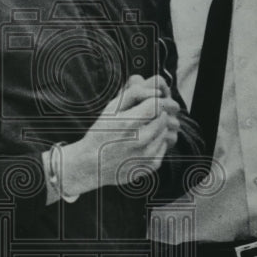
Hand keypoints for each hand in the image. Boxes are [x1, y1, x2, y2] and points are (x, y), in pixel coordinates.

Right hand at [60, 75, 179, 195]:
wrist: (91, 165)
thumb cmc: (101, 133)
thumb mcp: (110, 109)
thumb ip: (134, 94)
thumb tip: (157, 91)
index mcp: (128, 122)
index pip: (157, 104)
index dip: (157, 100)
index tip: (151, 101)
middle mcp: (139, 140)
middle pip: (163, 118)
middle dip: (157, 114)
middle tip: (144, 116)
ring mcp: (146, 155)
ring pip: (165, 133)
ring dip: (157, 128)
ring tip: (140, 130)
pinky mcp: (150, 166)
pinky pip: (163, 148)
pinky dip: (156, 143)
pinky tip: (141, 144)